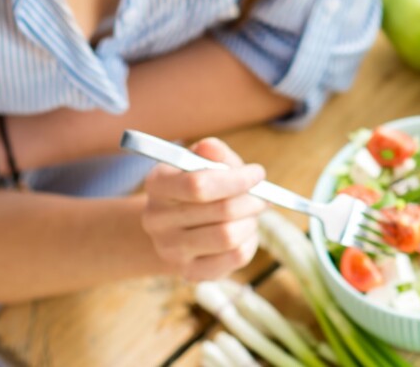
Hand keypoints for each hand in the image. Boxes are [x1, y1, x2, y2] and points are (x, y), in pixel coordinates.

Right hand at [140, 138, 266, 281]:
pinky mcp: (189, 272)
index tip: (257, 173)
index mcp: (157, 184)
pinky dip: (249, 242)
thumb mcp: (203, 161)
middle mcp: (156, 220)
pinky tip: (244, 232)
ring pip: (228, 237)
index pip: (198, 185)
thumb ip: (212, 152)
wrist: (177, 225)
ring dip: (250, 222)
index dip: (236, 179)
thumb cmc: (197, 186)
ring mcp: (170, 250)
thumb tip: (212, 148)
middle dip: (251, 200)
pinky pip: (233, 258)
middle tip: (262, 195)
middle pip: (220, 211)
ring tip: (251, 213)